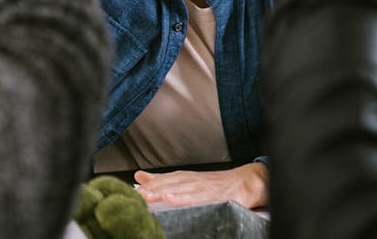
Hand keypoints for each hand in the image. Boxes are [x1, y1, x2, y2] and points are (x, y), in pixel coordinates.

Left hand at [134, 163, 267, 208]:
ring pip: (180, 190)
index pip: (161, 181)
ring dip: (163, 193)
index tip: (132, 193)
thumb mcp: (186, 180)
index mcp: (183, 177)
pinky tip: (171, 200)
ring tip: (148, 197)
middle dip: (151, 190)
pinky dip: (184, 198)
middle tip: (136, 196)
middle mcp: (191, 180)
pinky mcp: (215, 196)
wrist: (245, 182)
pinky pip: (197, 198)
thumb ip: (163, 180)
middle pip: (168, 184)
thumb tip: (139, 176)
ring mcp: (203, 188)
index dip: (147, 187)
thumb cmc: (214, 184)